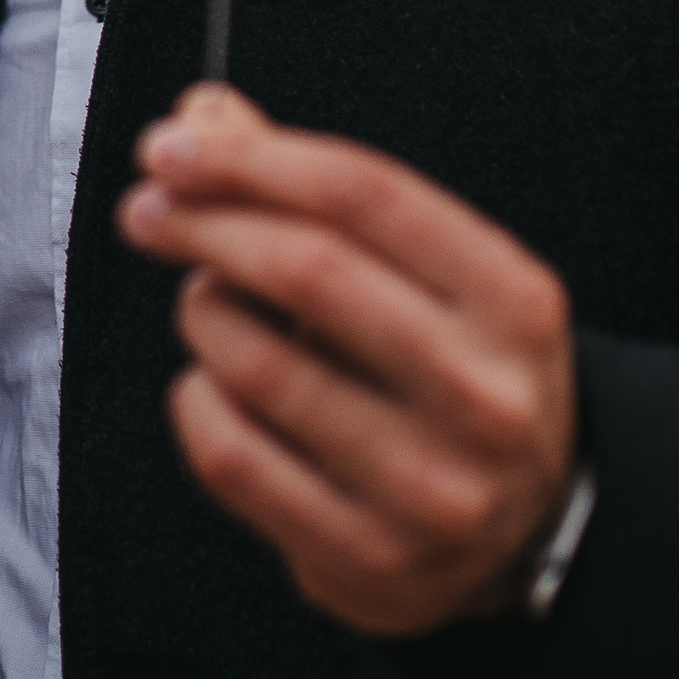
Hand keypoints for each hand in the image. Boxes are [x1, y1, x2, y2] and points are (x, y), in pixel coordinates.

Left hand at [117, 84, 576, 638]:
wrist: (529, 529)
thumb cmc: (457, 373)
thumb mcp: (429, 274)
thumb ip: (317, 190)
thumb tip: (205, 120)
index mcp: (514, 303)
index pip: (364, 194)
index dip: (251, 159)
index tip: (173, 147)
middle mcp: (486, 396)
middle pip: (309, 271)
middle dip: (205, 224)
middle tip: (149, 210)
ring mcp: (431, 488)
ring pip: (259, 367)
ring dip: (203, 315)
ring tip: (206, 306)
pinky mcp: (369, 558)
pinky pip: (232, 456)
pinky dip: (197, 401)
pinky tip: (212, 385)